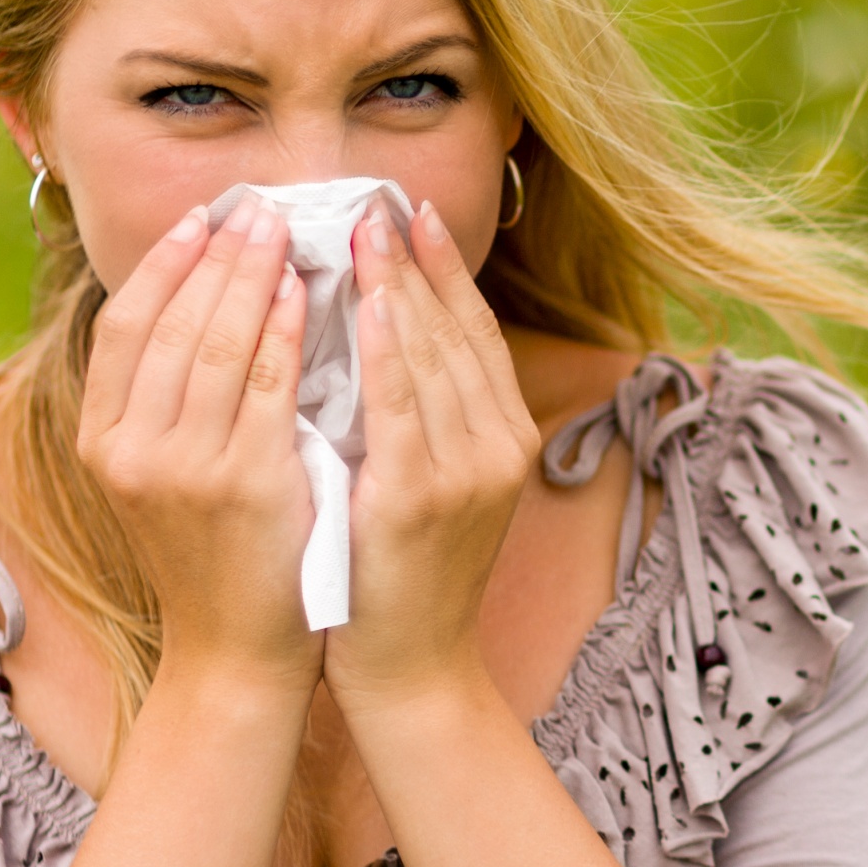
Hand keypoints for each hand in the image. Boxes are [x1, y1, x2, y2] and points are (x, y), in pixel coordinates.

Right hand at [76, 196, 321, 694]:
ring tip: (283, 230)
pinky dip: (284, 332)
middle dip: (217, 255)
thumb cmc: (212, 553)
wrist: (235, 650)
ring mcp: (184, 467)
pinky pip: (268, 386)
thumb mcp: (162, 474)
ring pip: (218, 343)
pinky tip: (305, 294)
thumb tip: (200, 299)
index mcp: (104, 440)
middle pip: (173, 322)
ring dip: (252, 276)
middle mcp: (131, 449)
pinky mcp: (244, 483)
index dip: (162, 265)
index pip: (125, 326)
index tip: (200, 218)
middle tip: (256, 207)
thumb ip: (166, 400)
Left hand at [326, 198, 540, 709]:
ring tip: (365, 229)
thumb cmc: (405, 574)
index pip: (476, 333)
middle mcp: (497, 447)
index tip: (414, 213)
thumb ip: (425, 417)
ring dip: (399, 285)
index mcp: (503, 439)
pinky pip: (403, 405)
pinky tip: (370, 301)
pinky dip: (390, 347)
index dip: (446, 269)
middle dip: (417, 261)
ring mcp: (465, 472)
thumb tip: (388, 334)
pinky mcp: (420, 498)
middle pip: (458, 332)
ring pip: (434, 356)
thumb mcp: (435, 485)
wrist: (412, 667)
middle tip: (380, 199)